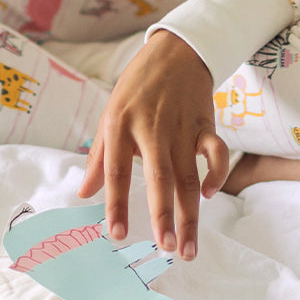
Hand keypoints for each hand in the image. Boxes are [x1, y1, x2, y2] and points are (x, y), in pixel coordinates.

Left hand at [79, 30, 228, 261]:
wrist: (175, 50)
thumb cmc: (137, 86)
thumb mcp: (110, 113)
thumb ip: (98, 156)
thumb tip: (84, 193)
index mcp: (120, 125)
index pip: (116, 172)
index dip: (116, 205)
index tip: (116, 236)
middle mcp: (150, 128)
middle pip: (159, 178)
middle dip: (163, 216)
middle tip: (166, 249)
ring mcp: (180, 126)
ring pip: (188, 176)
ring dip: (190, 213)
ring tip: (187, 247)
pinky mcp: (204, 123)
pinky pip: (216, 152)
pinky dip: (216, 174)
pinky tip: (209, 192)